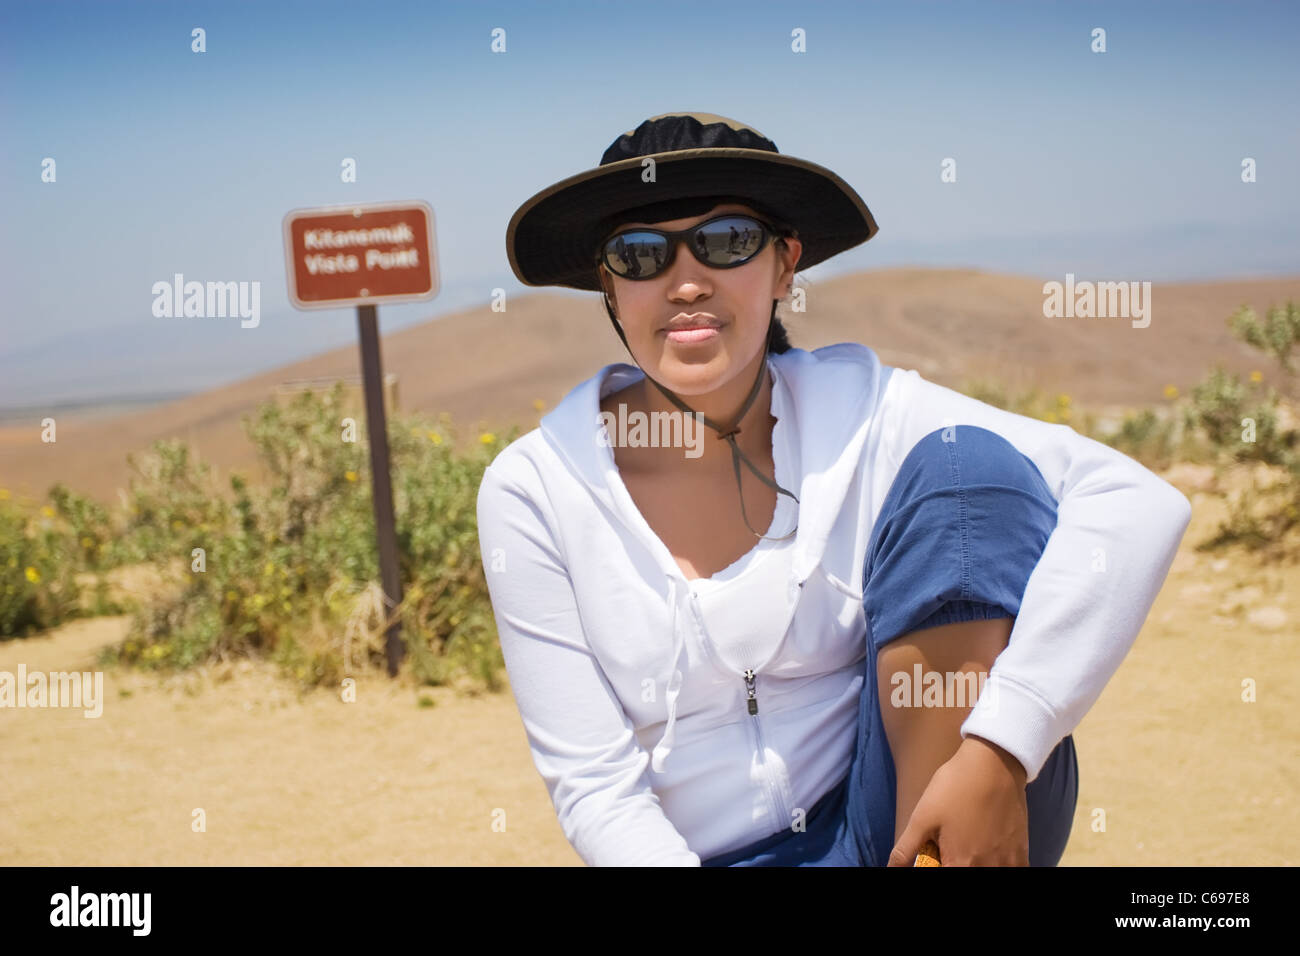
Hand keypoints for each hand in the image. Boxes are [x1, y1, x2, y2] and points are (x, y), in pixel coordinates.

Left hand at [887, 734, 1029, 865]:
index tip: (934, 857)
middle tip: (948, 847)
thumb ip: (906, 849)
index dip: (934, 866)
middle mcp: (987, 869)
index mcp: (960, 865)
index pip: (943, 876)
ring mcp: (1008, 863)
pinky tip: (989, 851)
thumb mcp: (922, 817)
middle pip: (967, 873)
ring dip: (976, 864)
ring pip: (989, 873)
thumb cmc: (956, 787)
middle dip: (953, 863)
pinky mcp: (1022, 852)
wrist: (995, 763)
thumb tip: (891, 867)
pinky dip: (997, 864)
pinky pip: (1011, 869)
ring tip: (967, 845)